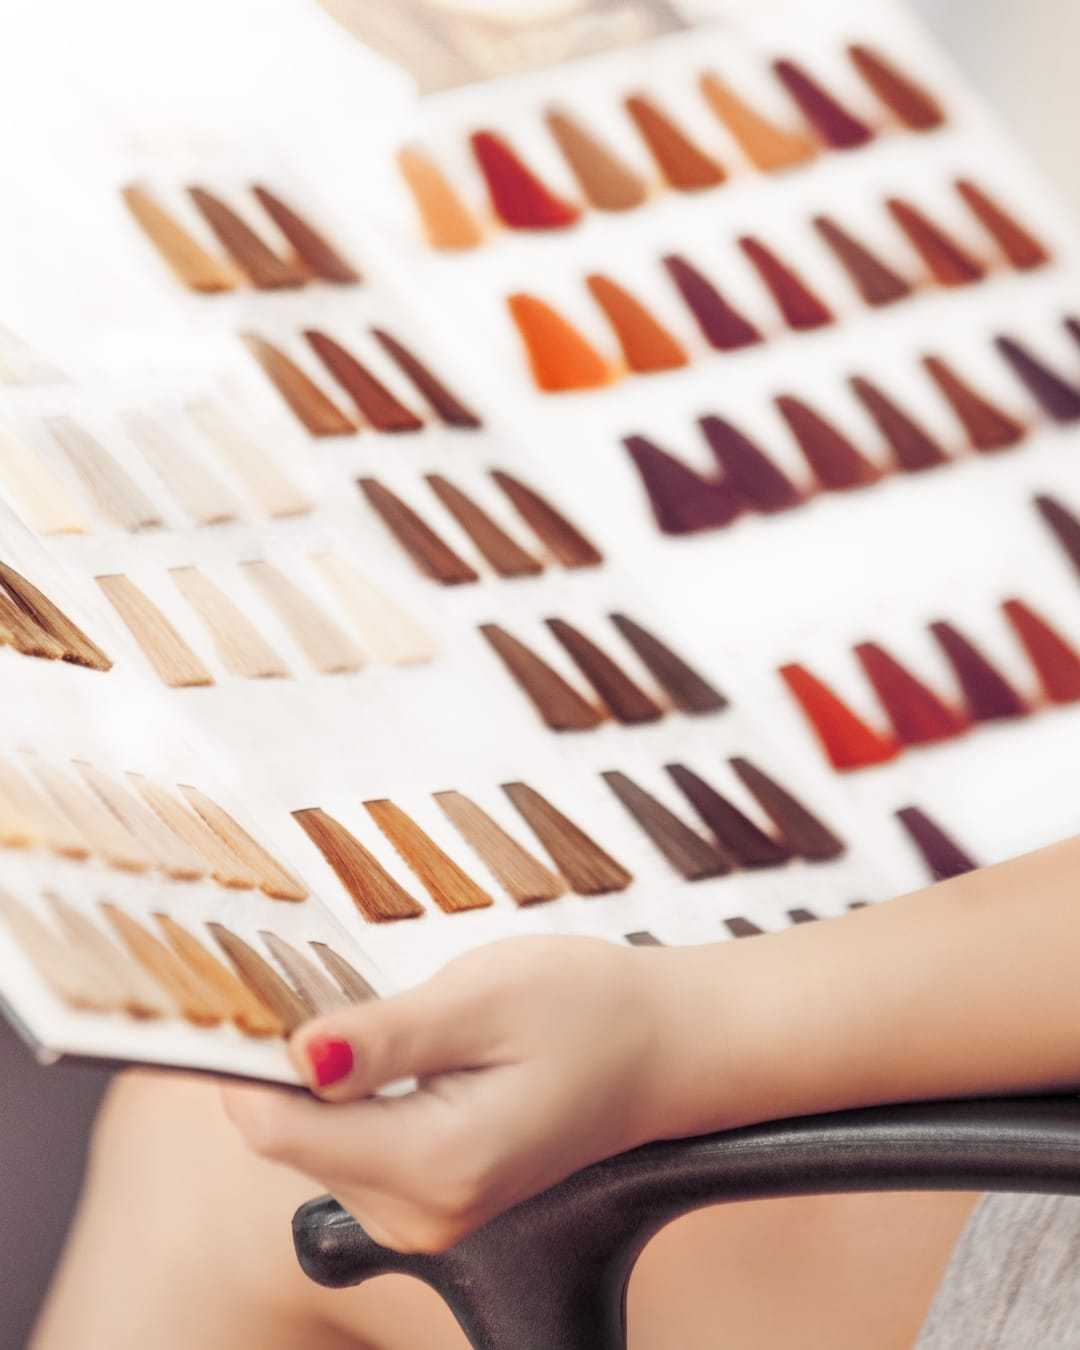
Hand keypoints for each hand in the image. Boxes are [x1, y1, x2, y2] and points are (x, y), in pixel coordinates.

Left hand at [222, 935, 696, 1253]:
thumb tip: (294, 1057)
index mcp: (438, 1162)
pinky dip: (350, 1098)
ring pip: (316, 1144)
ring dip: (320, 1080)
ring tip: (380, 1015)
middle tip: (327, 984)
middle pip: (290, 1139)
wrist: (663, 1048)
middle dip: (287, 1063)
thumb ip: (387, 1038)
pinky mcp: (434, 1200)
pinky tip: (394, 1050)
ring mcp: (429, 1215)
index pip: (279, 1127)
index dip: (244, 1057)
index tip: (237, 990)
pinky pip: (353, 1149)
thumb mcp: (486, 998)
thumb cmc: (588, 1010)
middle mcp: (424, 1212)